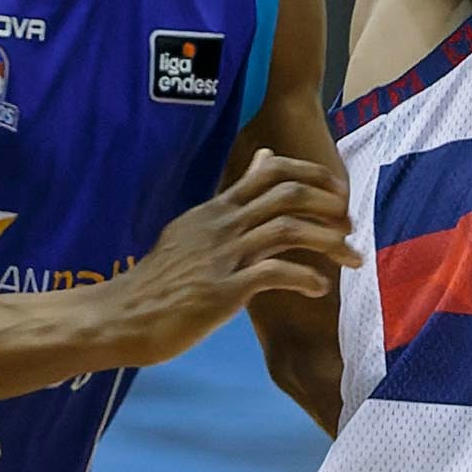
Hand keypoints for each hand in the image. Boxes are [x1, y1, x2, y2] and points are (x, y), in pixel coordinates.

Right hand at [92, 149, 359, 365]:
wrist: (121, 316)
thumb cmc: (162, 279)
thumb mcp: (196, 227)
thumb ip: (235, 196)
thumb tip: (265, 155)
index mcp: (216, 210)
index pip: (271, 171)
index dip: (313, 175)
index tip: (338, 191)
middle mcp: (222, 225)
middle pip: (287, 193)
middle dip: (329, 204)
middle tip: (350, 223)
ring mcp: (222, 257)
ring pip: (288, 229)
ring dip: (329, 241)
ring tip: (350, 256)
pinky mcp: (222, 291)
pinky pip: (275, 273)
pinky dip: (306, 278)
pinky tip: (319, 288)